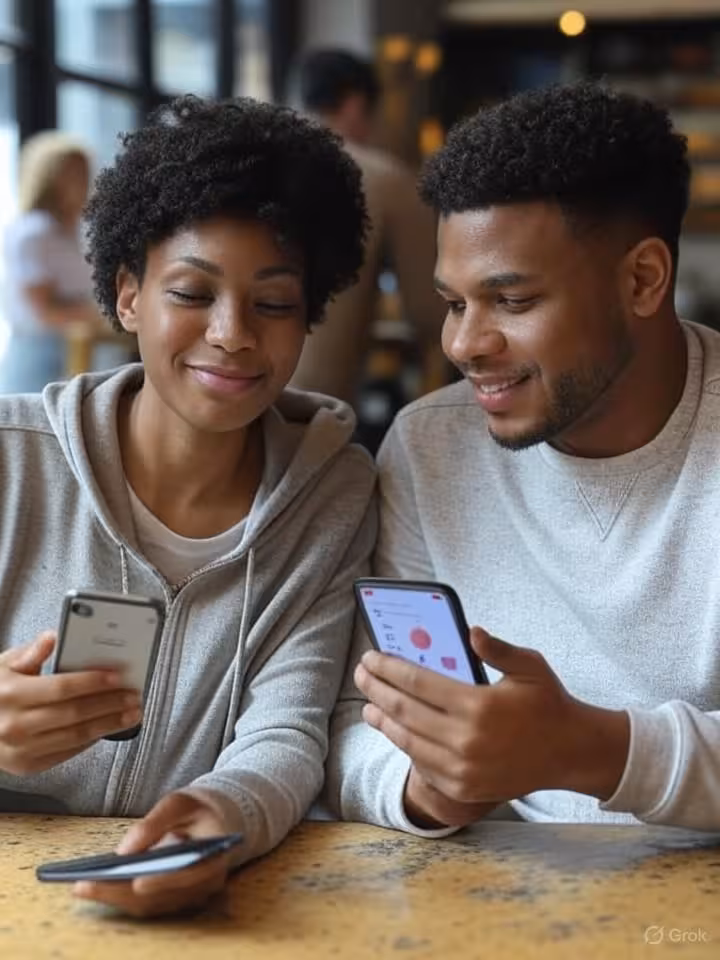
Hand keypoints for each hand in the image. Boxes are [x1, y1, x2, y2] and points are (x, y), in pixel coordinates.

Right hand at [0, 632, 141, 774]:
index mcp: (11, 694)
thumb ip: (31, 652)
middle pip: (73, 714)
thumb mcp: (4, 665)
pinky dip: (91, 739)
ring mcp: (21, 750)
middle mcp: (15, 725)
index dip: (93, 682)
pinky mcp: (27, 766)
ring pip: (75, 736)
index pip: (61, 687)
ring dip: (108, 725)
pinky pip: (67, 752)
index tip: (118, 676)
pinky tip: (108, 727)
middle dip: (109, 704)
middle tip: (134, 695)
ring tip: (131, 714)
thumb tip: (53, 637)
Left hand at [74, 793, 231, 916]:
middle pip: (160, 897)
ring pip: (150, 905)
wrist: (218, 821)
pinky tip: (97, 887)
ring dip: (115, 898)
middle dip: (121, 892)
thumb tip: (125, 850)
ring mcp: (188, 896)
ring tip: (83, 886)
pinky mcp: (172, 900)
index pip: (189, 874)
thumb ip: (155, 821)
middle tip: (87, 885)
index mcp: (214, 856)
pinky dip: (120, 898)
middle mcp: (204, 884)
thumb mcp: (180, 802)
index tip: (136, 881)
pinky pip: (146, 904)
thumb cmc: (199, 809)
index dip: (162, 880)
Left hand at [356, 628, 629, 826]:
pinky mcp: (462, 787)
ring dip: (383, 720)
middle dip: (377, 689)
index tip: (371, 656)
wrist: (570, 753)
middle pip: (404, 710)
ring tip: (368, 705)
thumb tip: (471, 631)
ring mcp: (462, 768)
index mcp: (478, 706)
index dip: (388, 668)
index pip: (417, 682)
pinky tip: (396, 731)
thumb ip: (497, 649)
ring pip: (407, 740)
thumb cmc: (548, 703)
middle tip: (361, 674)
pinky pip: (423, 764)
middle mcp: (465, 740)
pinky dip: (405, 745)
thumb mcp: (529, 667)